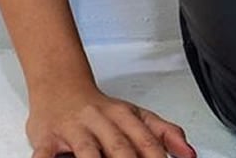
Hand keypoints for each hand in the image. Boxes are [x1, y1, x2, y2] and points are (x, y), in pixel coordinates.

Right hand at [27, 81, 197, 157]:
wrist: (59, 84)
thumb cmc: (99, 109)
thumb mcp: (136, 115)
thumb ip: (164, 133)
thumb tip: (189, 154)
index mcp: (125, 116)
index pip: (147, 141)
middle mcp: (101, 121)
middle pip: (121, 148)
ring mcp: (74, 129)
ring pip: (88, 151)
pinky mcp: (46, 138)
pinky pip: (45, 155)